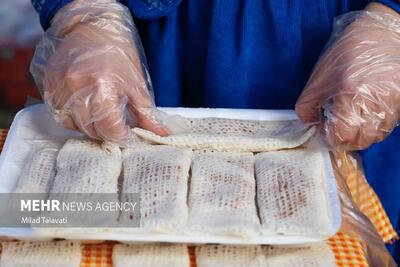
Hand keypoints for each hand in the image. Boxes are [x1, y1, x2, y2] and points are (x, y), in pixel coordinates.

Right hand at [30, 0, 167, 142]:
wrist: (91, 26)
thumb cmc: (118, 53)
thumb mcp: (136, 83)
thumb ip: (146, 112)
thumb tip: (159, 132)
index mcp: (101, 85)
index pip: (109, 127)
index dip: (121, 136)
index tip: (127, 136)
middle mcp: (76, 87)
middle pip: (90, 129)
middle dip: (106, 133)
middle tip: (116, 128)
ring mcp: (59, 86)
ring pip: (72, 124)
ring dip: (88, 127)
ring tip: (101, 117)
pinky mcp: (49, 85)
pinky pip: (59, 113)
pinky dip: (73, 118)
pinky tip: (86, 109)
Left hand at [296, 4, 399, 149]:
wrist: (381, 33)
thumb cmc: (346, 54)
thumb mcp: (318, 79)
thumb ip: (307, 106)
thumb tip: (308, 124)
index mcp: (351, 96)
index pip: (342, 136)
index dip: (330, 137)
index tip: (325, 128)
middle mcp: (374, 104)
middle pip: (360, 141)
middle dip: (345, 139)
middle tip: (336, 126)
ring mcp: (392, 104)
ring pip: (375, 136)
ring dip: (361, 133)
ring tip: (351, 118)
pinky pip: (387, 125)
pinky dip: (374, 125)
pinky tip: (365, 112)